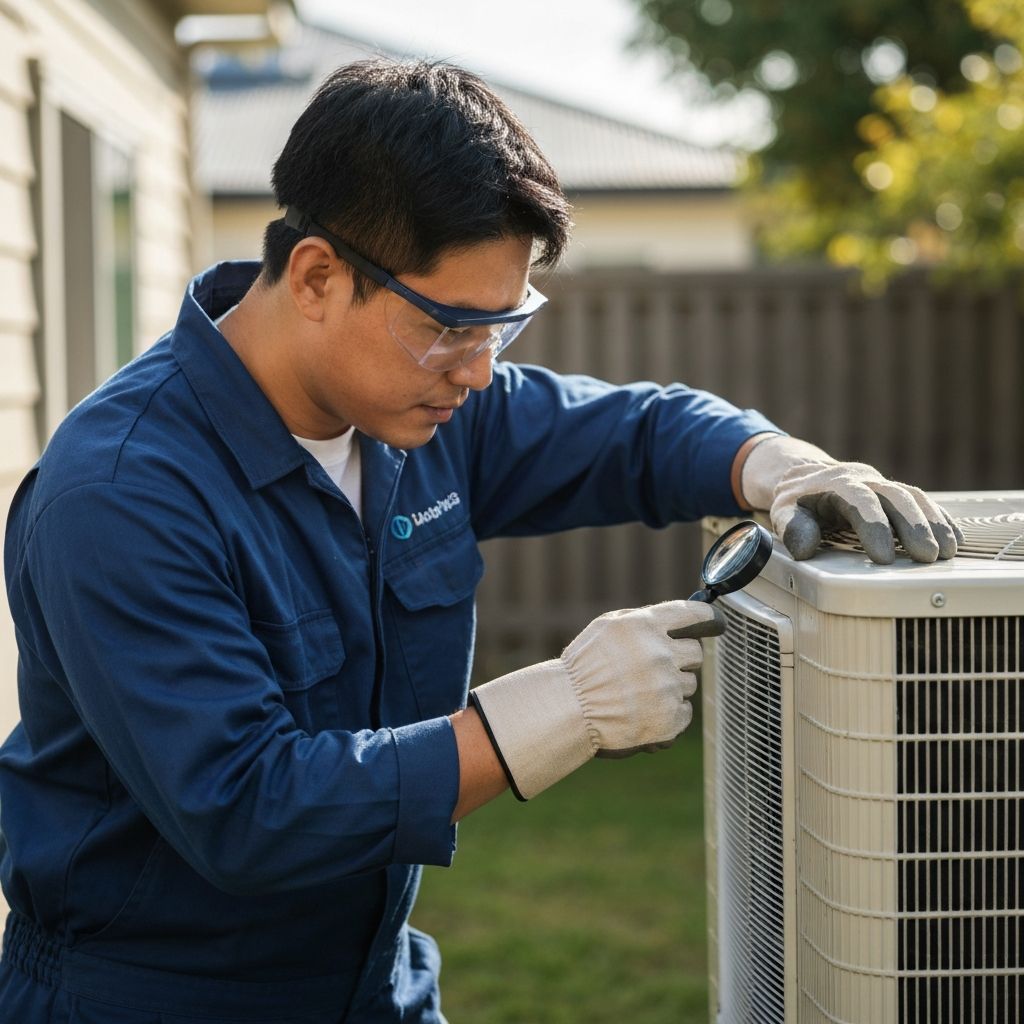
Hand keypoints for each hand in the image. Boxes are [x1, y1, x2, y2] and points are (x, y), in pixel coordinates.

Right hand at [469, 601, 724, 799]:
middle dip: (680, 659)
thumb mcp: (608, 628)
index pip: (694, 614)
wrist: (570, 710)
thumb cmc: (584, 667)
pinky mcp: (670, 717)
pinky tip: (643, 711)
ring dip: (671, 687)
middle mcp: (661, 653)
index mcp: (646, 626)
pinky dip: (669, 713)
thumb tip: (683, 619)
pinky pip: (684, 711)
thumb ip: (645, 621)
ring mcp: (667, 686)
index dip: (708, 618)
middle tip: (655, 669)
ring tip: (639, 693)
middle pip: (696, 652)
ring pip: (688, 683)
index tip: (715, 623)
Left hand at [741, 436, 961, 563]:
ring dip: (933, 524)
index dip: (874, 527)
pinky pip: (923, 501)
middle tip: (927, 557)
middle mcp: (865, 479)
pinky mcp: (895, 492)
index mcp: (837, 483)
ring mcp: (883, 484)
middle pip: (895, 497)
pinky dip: (940, 519)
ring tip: (946, 553)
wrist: (805, 476)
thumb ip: (792, 529)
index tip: (884, 558)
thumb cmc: (797, 500)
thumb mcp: (784, 512)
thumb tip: (805, 548)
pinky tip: (954, 539)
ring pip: (914, 497)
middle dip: (914, 527)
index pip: (859, 502)